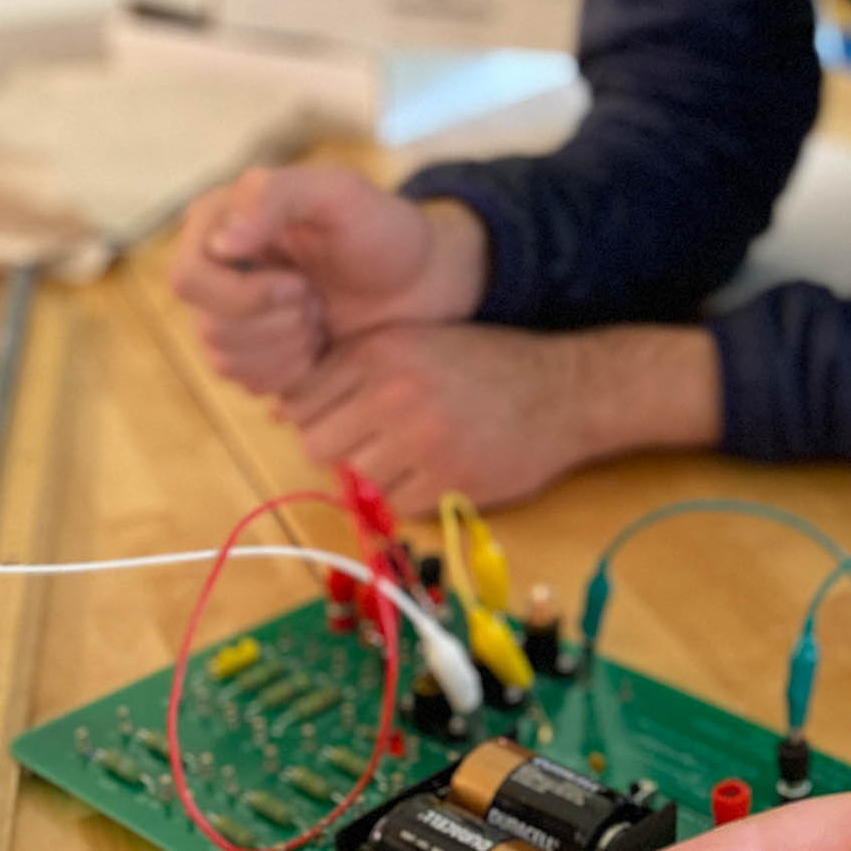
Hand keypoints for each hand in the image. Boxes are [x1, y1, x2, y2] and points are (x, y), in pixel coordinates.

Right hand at [170, 164, 485, 395]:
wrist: (421, 281)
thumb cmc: (383, 229)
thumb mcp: (339, 193)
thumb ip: (276, 196)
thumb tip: (220, 243)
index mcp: (216, 219)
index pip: (190, 279)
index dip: (248, 296)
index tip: (305, 285)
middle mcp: (211, 266)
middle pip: (208, 326)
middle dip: (277, 323)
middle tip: (318, 302)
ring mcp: (226, 312)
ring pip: (224, 359)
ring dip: (287, 346)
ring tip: (321, 319)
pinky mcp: (250, 352)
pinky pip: (245, 382)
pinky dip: (290, 371)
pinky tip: (320, 345)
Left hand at [274, 320, 717, 516]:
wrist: (568, 390)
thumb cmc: (490, 365)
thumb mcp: (419, 343)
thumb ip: (356, 368)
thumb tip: (283, 414)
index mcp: (381, 350)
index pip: (301, 401)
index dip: (319, 415)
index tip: (347, 418)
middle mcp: (394, 391)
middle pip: (316, 445)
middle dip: (340, 450)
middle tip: (377, 444)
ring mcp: (421, 439)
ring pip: (354, 480)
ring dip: (376, 478)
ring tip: (413, 458)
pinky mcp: (449, 481)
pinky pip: (396, 507)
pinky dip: (412, 498)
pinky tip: (441, 472)